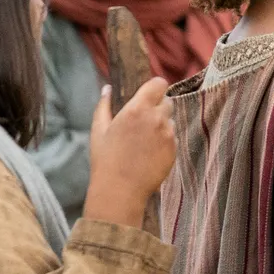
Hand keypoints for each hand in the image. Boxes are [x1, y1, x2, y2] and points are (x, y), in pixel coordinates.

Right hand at [79, 78, 176, 226]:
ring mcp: (168, 134)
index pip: (160, 83)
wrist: (120, 189)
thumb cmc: (105, 159)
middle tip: (142, 120)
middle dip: (157, 106)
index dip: (155, 86)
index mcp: (137, 109)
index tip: (149, 93)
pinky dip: (164, 140)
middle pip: (167, 101)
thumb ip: (104, 105)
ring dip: (161, 124)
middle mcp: (157, 118)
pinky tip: (148, 152)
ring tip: (142, 141)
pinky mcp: (175, 148)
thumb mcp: (98, 130)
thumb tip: (107, 89)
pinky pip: (172, 137)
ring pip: (170, 120)